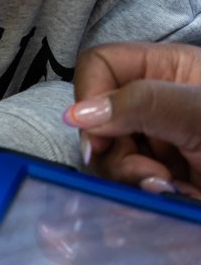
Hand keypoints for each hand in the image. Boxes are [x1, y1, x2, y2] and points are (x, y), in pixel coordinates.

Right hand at [63, 42, 200, 195]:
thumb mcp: (200, 112)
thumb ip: (143, 104)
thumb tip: (75, 116)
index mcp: (165, 69)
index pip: (100, 65)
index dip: (90, 97)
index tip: (99, 139)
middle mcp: (154, 102)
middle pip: (96, 118)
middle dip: (113, 150)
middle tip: (147, 172)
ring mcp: (157, 141)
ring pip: (107, 156)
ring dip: (129, 177)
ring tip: (167, 188)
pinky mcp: (161, 178)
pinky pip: (126, 185)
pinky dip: (140, 196)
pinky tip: (169, 199)